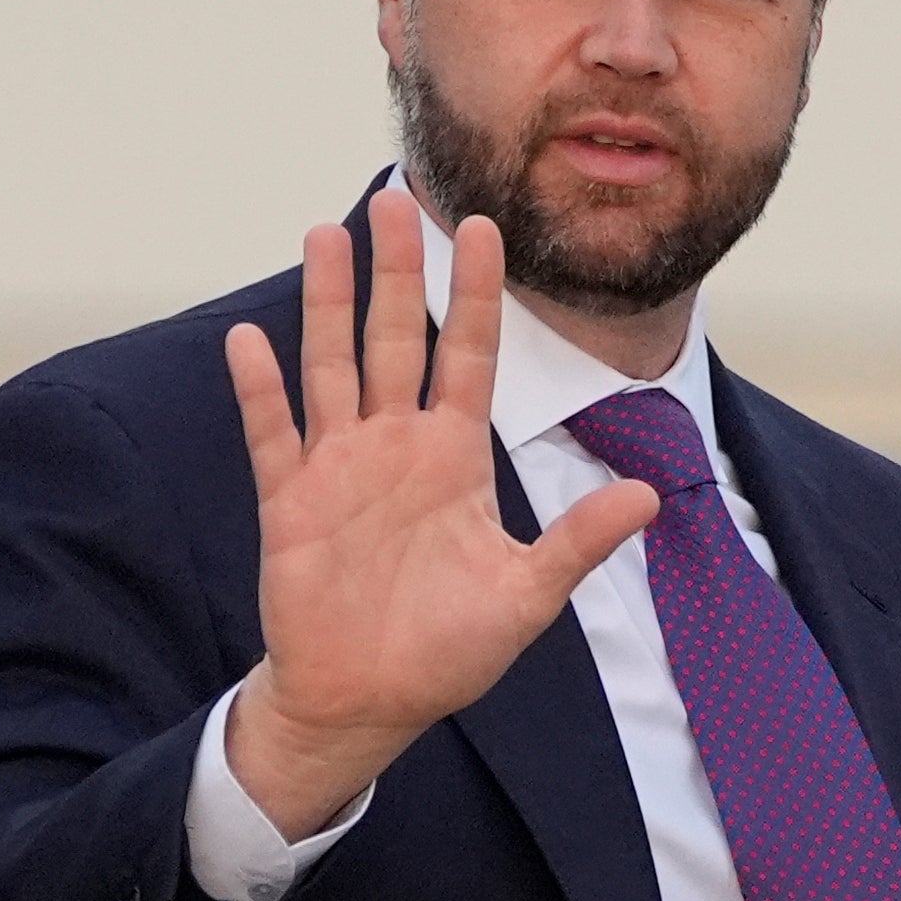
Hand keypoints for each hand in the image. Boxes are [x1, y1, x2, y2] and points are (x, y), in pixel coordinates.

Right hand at [220, 189, 658, 838]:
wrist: (368, 703)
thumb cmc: (446, 652)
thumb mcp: (526, 597)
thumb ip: (577, 541)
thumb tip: (650, 498)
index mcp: (453, 458)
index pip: (468, 356)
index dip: (475, 294)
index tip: (485, 228)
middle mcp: (394, 447)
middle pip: (393, 339)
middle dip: (395, 271)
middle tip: (397, 197)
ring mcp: (338, 469)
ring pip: (331, 366)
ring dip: (326, 304)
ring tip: (325, 234)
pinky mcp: (290, 503)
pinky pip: (273, 435)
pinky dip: (261, 390)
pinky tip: (250, 338)